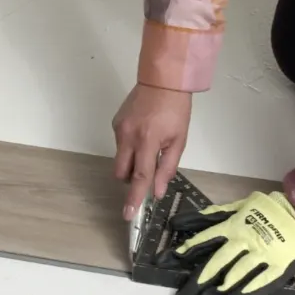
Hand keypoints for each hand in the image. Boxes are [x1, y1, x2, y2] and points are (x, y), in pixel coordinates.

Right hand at [112, 84, 191, 220]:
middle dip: (131, 179)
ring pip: (120, 159)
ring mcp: (119, 129)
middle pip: (121, 173)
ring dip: (131, 162)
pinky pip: (120, 145)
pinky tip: (142, 133)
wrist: (162, 79)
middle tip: (147, 171)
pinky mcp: (115, 123)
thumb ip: (167, 167)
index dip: (134, 197)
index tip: (128, 214)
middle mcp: (129, 136)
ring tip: (148, 146)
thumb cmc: (176, 110)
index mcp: (148, 141)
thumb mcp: (179, 140)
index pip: (140, 176)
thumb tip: (157, 191)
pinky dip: (130, 147)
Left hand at [160, 191, 294, 294]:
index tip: (165, 262)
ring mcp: (262, 255)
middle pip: (215, 263)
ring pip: (234, 276)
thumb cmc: (267, 211)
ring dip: (216, 291)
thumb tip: (177, 223)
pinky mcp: (278, 268)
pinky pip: (257, 284)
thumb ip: (207, 217)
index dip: (182, 252)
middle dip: (195, 281)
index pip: (203, 240)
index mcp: (233, 225)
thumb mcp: (236, 207)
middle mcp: (244, 241)